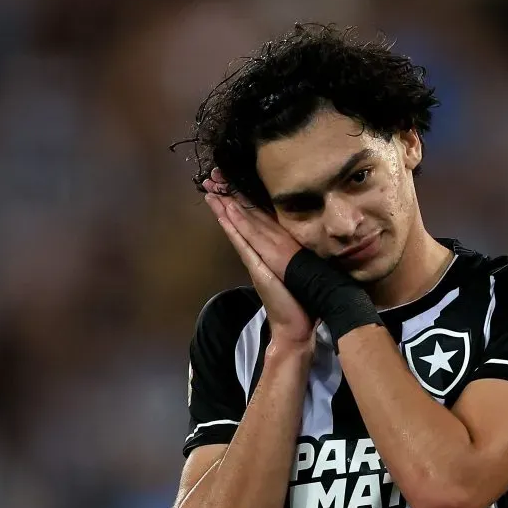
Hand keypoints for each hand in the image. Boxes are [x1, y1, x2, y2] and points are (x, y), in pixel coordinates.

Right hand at [203, 171, 314, 347]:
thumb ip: (291, 260)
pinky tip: (226, 216)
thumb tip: (294, 247)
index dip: (239, 205)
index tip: (227, 186)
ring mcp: (254, 262)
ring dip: (224, 211)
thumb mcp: (295, 274)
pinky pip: (243, 244)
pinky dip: (234, 230)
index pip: (250, 224)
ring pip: (237, 230)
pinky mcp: (257, 269)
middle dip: (225, 201)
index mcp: (265, 255)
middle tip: (209, 180)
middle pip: (239, 223)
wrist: (294, 327)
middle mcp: (256, 256)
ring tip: (211, 192)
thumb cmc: (298, 302)